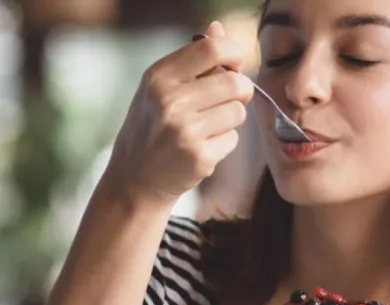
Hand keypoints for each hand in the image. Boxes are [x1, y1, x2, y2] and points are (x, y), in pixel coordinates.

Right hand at [102, 21, 253, 206]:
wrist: (136, 178)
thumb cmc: (152, 126)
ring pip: (238, 112)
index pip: (212, 50)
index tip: (236, 63)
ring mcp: (185, 131)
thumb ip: (192, 60)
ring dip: (231, 118)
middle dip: (242, 90)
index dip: (234, 53)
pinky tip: (203, 147)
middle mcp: (170, 101)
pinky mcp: (199, 156)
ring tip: (209, 126)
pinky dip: (224, 142)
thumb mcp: (160, 87)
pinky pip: (233, 139)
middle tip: (233, 97)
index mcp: (159, 77)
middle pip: (234, 82)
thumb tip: (218, 29)